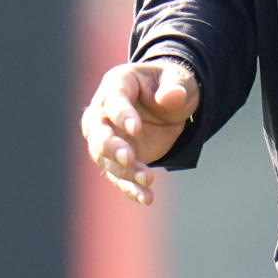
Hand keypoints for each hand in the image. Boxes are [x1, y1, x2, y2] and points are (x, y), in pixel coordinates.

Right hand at [80, 60, 199, 205]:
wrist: (170, 105)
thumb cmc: (170, 85)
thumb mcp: (179, 80)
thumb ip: (175, 87)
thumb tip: (170, 97)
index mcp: (117, 84)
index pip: (112, 101)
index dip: (122, 115)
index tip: (136, 129)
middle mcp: (103, 112)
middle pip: (98, 133)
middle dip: (112, 147)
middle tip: (129, 158)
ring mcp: (107, 137)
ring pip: (106, 159)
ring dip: (124, 171)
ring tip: (148, 179)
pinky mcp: (117, 159)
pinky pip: (118, 176)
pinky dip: (130, 188)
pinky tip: (146, 197)